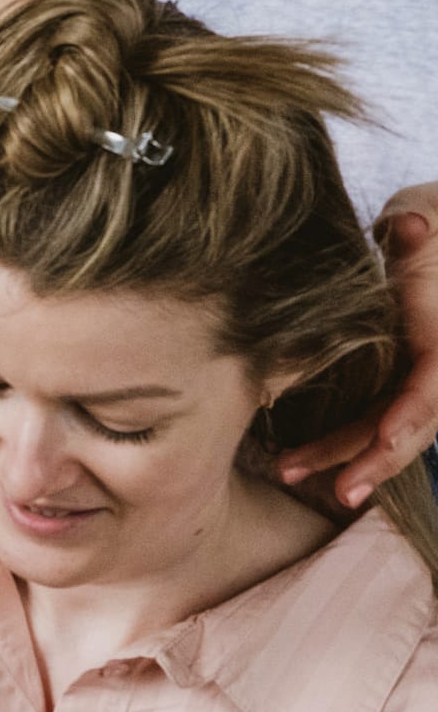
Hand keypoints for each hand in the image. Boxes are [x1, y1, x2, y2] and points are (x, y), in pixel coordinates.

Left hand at [276, 181, 437, 505]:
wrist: (431, 241)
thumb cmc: (427, 230)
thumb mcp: (425, 220)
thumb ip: (418, 226)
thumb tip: (408, 225)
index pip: (436, 384)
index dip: (413, 411)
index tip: (387, 436)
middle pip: (414, 426)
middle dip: (377, 460)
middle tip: (339, 491)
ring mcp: (417, 382)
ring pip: (385, 433)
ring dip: (343, 458)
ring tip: (287, 471)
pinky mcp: (395, 387)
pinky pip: (370, 423)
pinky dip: (340, 444)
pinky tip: (297, 461)